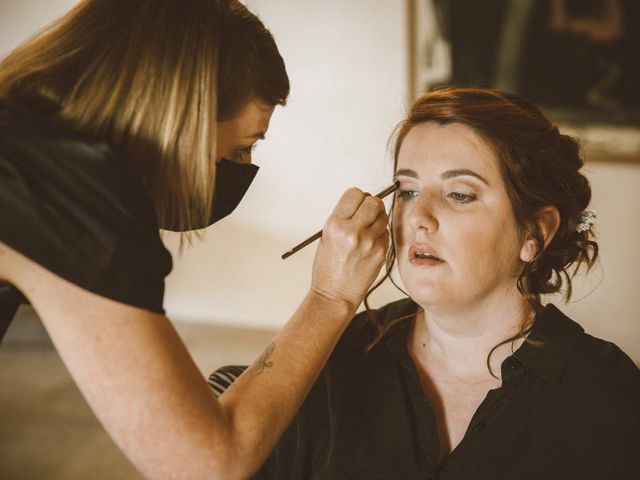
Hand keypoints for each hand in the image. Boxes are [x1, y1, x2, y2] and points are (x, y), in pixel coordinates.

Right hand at [310, 188, 389, 310]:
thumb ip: (344, 216)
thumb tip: (364, 198)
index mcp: (335, 224)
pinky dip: (380, 235)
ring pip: (383, 216)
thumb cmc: (328, 267)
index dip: (357, 197)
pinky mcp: (381, 252)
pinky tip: (369, 245)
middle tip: (366, 214)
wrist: (334, 294)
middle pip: (373, 201)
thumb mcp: (327, 236)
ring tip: (366, 232)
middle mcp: (353, 231)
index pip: (354, 193)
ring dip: (377, 220)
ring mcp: (369, 242)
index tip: (356, 203)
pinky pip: (386, 233)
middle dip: (371, 205)